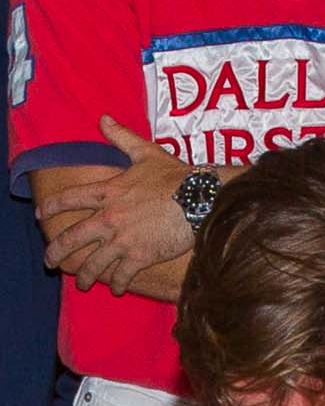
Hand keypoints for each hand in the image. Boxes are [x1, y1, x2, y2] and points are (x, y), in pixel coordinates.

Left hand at [39, 116, 195, 294]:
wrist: (202, 198)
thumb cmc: (176, 176)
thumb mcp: (147, 153)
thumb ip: (122, 137)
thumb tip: (103, 118)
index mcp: (109, 192)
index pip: (70, 199)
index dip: (51, 206)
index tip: (41, 215)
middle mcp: (109, 218)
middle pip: (72, 238)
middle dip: (56, 252)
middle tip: (50, 260)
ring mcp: (123, 239)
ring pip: (93, 263)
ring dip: (85, 275)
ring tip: (82, 282)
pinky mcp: (140, 256)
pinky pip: (121, 275)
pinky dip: (117, 283)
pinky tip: (117, 287)